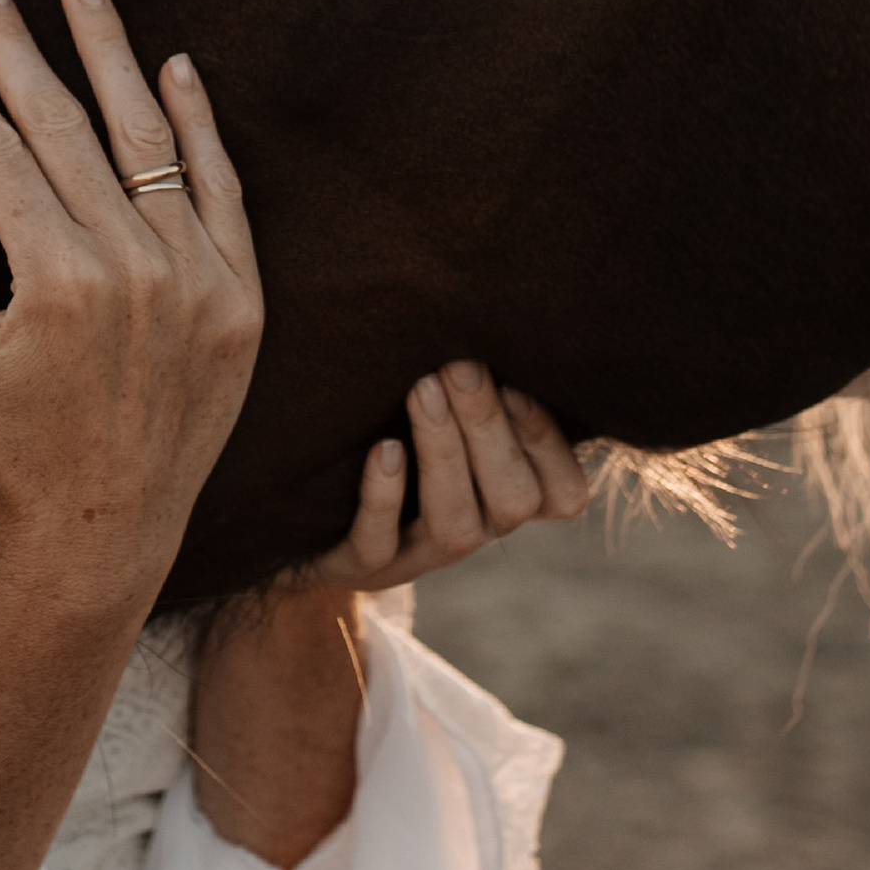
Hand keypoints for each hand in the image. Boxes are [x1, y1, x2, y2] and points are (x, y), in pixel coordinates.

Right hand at [0, 0, 262, 628]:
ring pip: (147, 138)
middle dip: (21, 45)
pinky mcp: (241, 299)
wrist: (106, 539)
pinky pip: (220, 189)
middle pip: (65, 126)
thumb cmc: (5, 457)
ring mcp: (197, 280)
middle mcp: (133, 268)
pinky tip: (174, 64)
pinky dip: (199, 125)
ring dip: (110, 52)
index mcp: (51, 283)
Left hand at [308, 362, 589, 593]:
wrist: (306, 501)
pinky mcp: (360, 568)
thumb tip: (496, 301)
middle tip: (459, 366)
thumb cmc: (394, 421)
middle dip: (488, 431)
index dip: (548, 444)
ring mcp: (420, 556)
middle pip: (514, 501)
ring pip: (454, 527)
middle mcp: (476, 530)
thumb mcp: (448, 402)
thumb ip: (484, 373)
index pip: (564, 494)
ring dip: (443, 453)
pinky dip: (383, 497)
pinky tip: (382, 449)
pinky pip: (377, 545)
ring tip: (422, 389)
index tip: (516, 385)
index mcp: (509, 494)